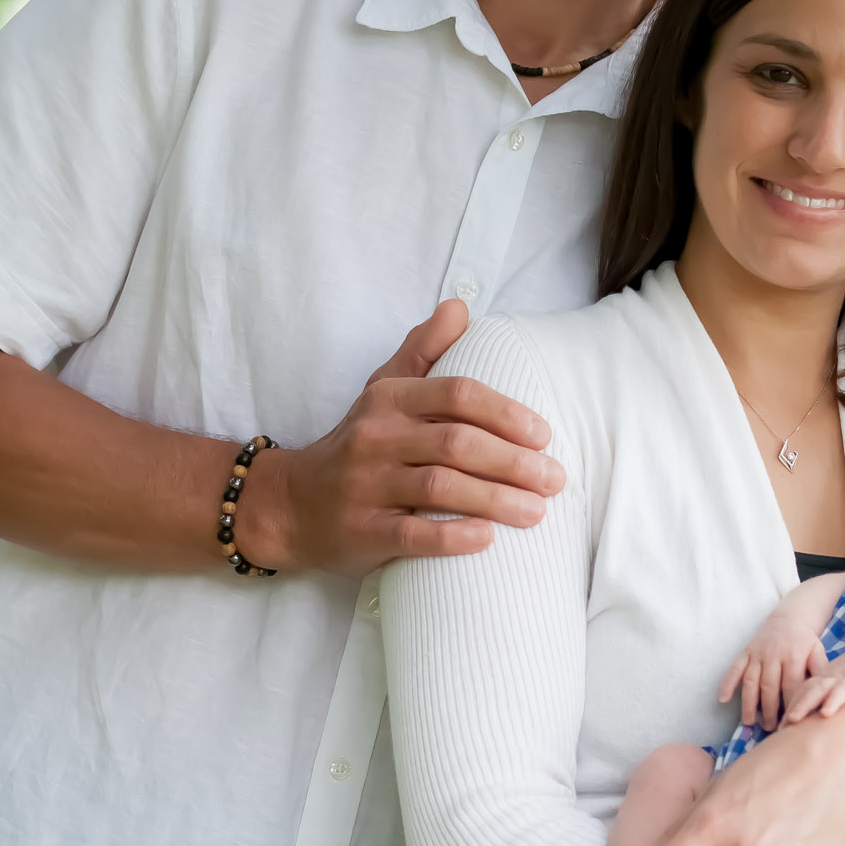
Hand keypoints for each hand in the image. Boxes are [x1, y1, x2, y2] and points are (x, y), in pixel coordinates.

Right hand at [243, 301, 563, 573]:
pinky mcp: (361, 531)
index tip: (544, 435)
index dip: (505, 413)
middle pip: (457, 442)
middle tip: (555, 479)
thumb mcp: (382, 390)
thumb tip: (460, 307)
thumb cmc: (355, 445)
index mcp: (390, 400)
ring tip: (537, 512)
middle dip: (513, 461)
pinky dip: (453, 536)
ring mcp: (367, 486)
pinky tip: (486, 539)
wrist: (289, 506)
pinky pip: (412, 533)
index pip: (457, 394)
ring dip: (496, 500)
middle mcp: (377, 437)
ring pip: (440, 487)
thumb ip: (423, 350)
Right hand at [717, 610, 829, 729]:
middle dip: (769, 710)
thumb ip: (820, 673)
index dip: (790, 705)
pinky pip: (734, 668)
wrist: (790, 617)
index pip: (791, 686)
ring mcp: (757, 653)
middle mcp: (773, 655)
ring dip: (748, 703)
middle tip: (769, 729)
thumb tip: (825, 696)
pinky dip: (728, 682)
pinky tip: (723, 699)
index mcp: (793, 657)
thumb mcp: (818, 653)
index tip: (790, 723)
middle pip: (769, 687)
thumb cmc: (806, 641)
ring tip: (749, 722)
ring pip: (751, 681)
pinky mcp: (746, 651)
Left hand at [783, 639, 844, 722]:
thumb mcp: (841, 688)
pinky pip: (842, 690)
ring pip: (818, 690)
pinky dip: (833, 700)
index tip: (777, 729)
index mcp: (821, 680)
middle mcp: (826, 679)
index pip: (799, 695)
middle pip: (803, 693)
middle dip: (789, 709)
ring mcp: (839, 678)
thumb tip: (820, 723)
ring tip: (792, 719)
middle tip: (777, 728)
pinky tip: (826, 712)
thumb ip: (830, 702)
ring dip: (804, 704)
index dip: (787, 710)